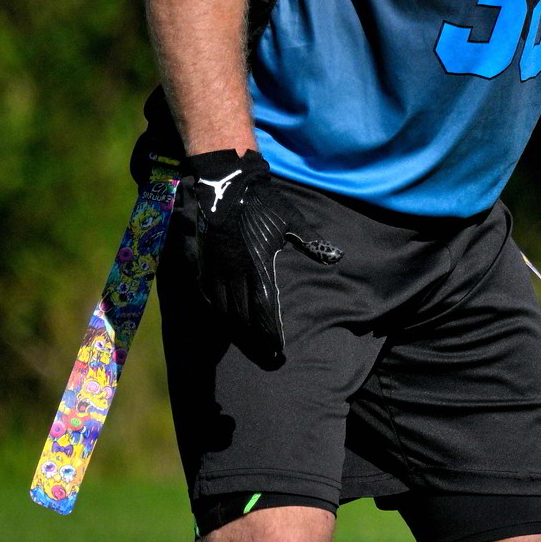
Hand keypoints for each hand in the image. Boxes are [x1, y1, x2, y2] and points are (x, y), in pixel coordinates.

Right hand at [173, 150, 341, 369]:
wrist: (227, 185)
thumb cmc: (264, 203)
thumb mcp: (292, 220)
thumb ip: (311, 242)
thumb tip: (336, 257)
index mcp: (258, 266)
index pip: (264, 308)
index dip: (270, 332)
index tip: (279, 350)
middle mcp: (234, 272)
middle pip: (242, 316)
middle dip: (254, 339)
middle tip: (266, 356)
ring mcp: (216, 269)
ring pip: (223, 310)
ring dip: (235, 329)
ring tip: (248, 344)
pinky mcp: (203, 263)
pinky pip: (206, 295)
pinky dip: (215, 311)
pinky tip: (223, 319)